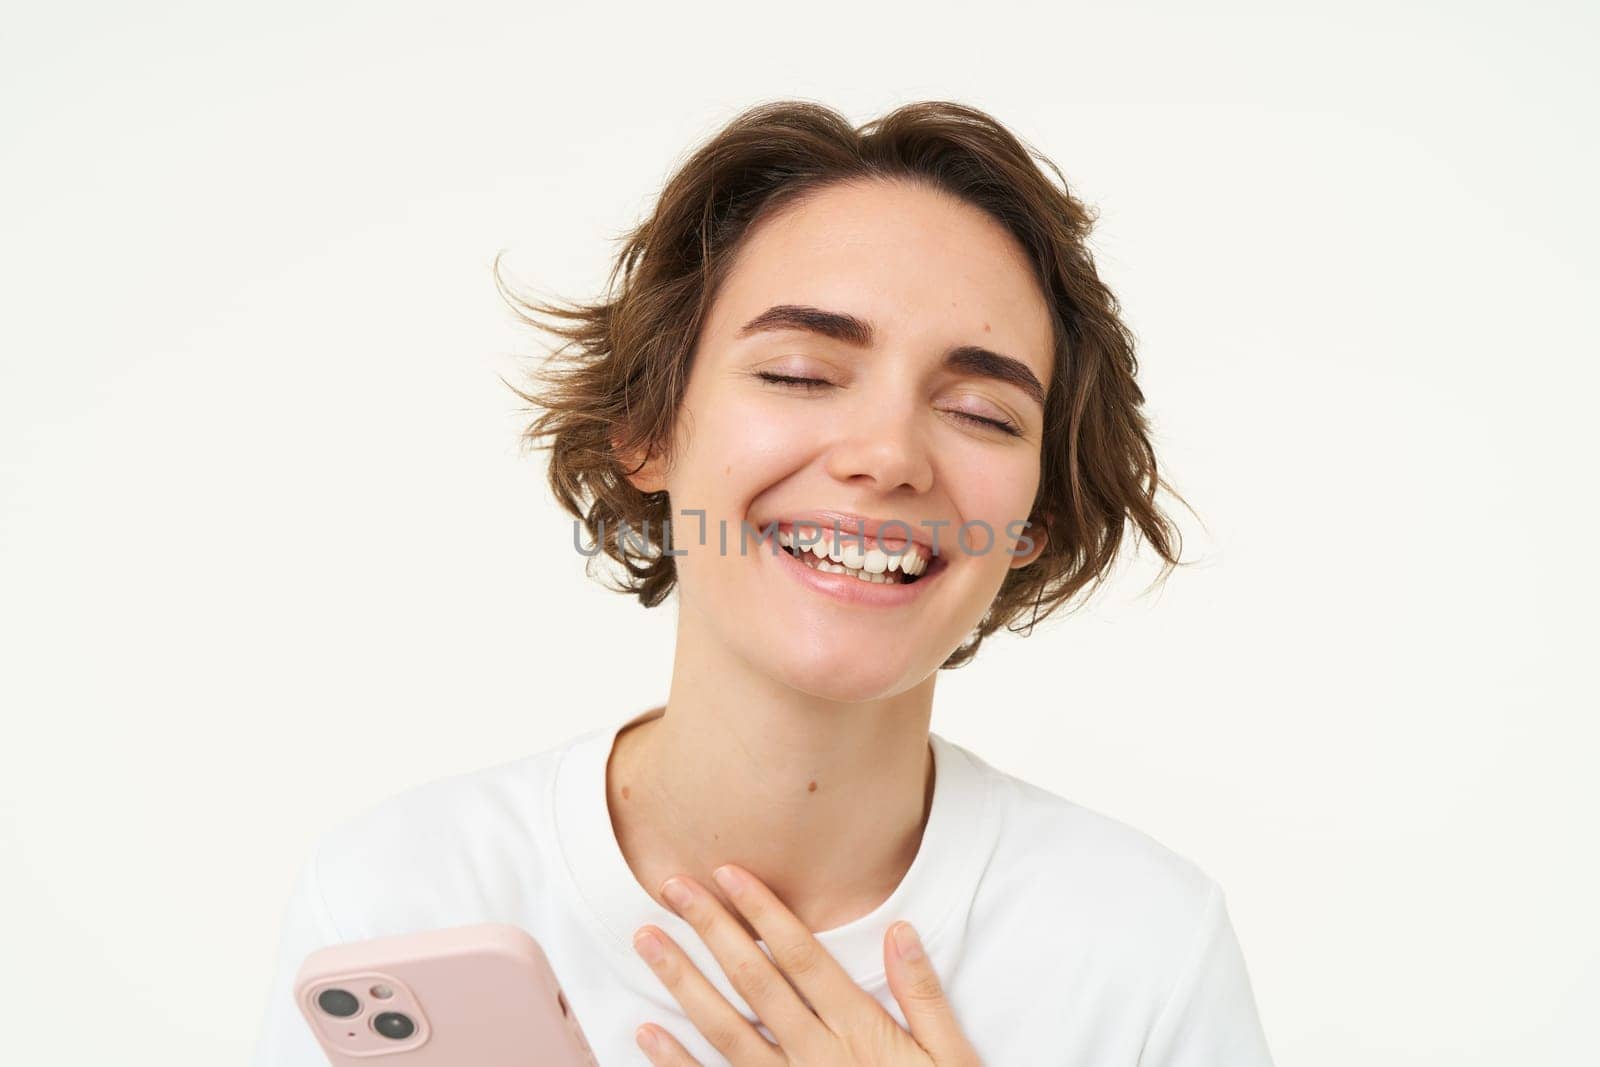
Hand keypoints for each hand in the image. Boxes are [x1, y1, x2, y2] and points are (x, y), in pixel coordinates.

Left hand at [631, 863, 980, 1065]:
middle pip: (755, 982)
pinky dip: (677, 1064)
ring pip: (726, 1029)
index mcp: (860, 1033)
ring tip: (647, 941)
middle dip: (711, 930)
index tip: (729, 873)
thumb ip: (924, 996)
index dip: (764, 912)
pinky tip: (646, 1033)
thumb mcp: (953, 1060)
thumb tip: (901, 931)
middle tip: (672, 887)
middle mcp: (817, 1057)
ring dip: (683, 983)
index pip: (803, 959)